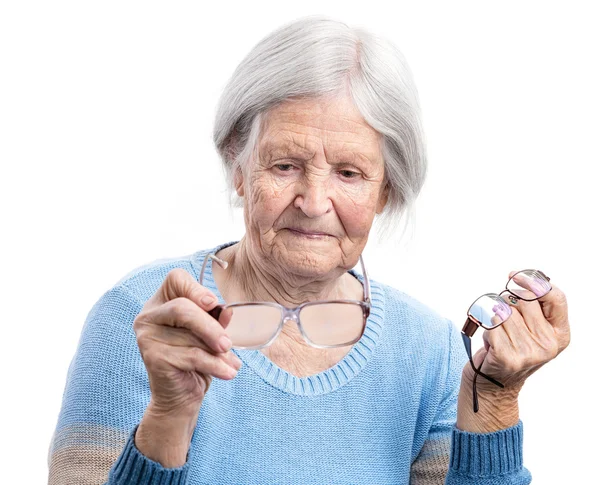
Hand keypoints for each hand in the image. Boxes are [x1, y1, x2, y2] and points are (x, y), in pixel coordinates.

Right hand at [132, 268, 240, 464]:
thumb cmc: (197, 359)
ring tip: (231, 362)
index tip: (214, 304)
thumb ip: (216, 319)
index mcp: (162, 301)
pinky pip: (191, 356)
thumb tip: (227, 311)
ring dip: (217, 352)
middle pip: (183, 308)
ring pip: (190, 336)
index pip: (175, 278)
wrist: (181, 397)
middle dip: (211, 326)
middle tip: (228, 344)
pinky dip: (214, 365)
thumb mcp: (210, 334)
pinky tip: (228, 372)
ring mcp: (147, 336)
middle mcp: (148, 316)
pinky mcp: (152, 357)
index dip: (196, 288)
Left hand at [465, 271, 570, 393]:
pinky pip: (490, 324)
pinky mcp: (507, 357)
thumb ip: (533, 307)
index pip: (555, 297)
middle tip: (503, 320)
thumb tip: (519, 277)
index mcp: (559, 334)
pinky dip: (485, 329)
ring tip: (498, 336)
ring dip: (494, 319)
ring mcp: (529, 352)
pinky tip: (491, 343)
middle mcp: (548, 344)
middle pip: (523, 300)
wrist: (494, 385)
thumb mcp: (531, 330)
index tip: (515, 275)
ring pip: (504, 311)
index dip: (533, 282)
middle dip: (506, 303)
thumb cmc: (509, 350)